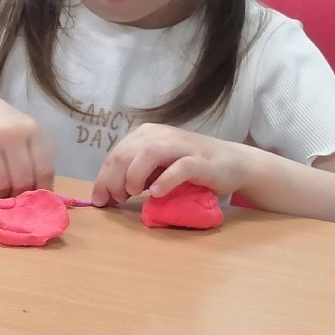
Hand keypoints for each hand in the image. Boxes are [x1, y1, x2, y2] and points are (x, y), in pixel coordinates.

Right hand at [0, 81, 52, 196]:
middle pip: (22, 180)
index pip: (43, 169)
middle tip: (11, 195)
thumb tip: (37, 189)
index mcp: (29, 129)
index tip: (34, 198)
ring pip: (0, 184)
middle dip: (17, 194)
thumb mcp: (16, 125)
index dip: (40, 190)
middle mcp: (10, 134)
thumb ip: (28, 150)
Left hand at [92, 124, 254, 206]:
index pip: (116, 154)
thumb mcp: (157, 169)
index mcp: (147, 135)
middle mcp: (162, 135)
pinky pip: (180, 167)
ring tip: (133, 194)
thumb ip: (134, 175)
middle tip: (116, 200)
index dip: (103, 178)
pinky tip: (156, 193)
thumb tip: (106, 195)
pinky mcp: (202, 161)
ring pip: (149, 153)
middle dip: (114, 179)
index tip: (100, 200)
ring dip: (134, 175)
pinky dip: (165, 180)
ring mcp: (183, 146)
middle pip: (126, 153)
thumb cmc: (190, 168)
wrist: (235, 163)